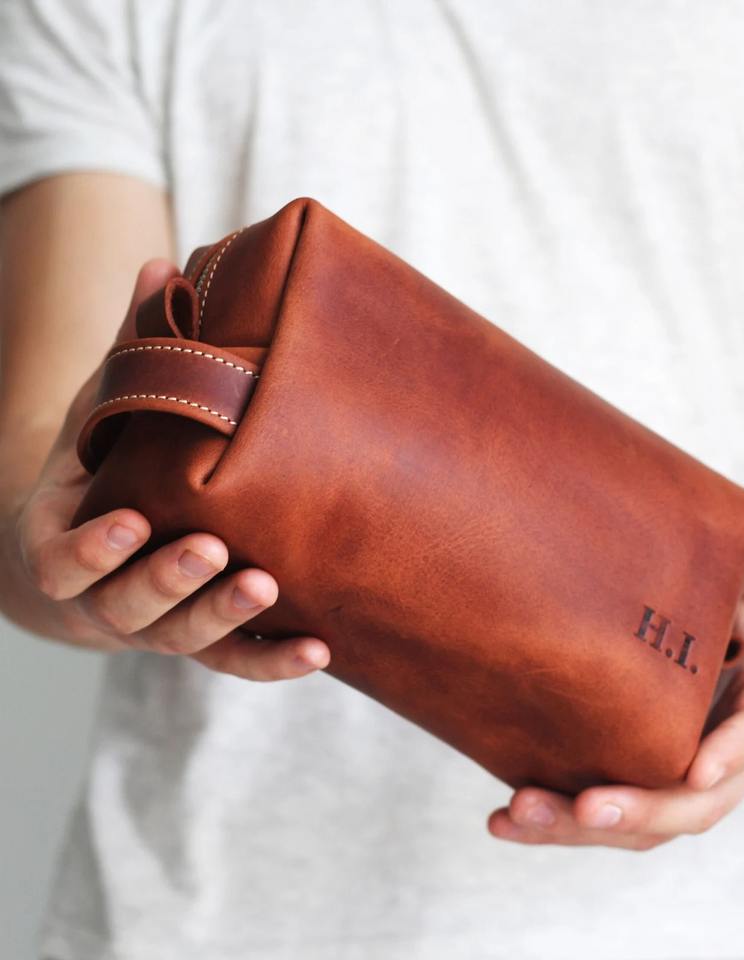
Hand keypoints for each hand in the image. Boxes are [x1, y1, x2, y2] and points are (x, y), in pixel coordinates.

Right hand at [0, 260, 330, 681]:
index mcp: (68, 541)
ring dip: (222, 617)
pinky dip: (274, 659)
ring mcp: (159, 626)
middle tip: (210, 550)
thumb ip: (132, 351)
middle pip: (127, 606)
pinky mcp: (208, 641)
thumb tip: (162, 261)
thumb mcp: (106, 411)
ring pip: (182, 641)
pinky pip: (237, 661)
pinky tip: (320, 649)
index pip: (63, 559)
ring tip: (265, 585)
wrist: (110, 542)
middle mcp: (108, 596)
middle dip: (167, 579)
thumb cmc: (108, 467)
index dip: (90, 548)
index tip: (127, 521)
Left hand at [487, 528, 743, 849]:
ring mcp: (685, 778)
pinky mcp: (645, 778)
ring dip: (580, 828)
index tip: (701, 766)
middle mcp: (729, 758)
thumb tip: (728, 524)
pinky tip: (506, 818)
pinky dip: (561, 823)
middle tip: (587, 805)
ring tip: (517, 815)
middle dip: (637, 808)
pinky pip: (609, 814)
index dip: (734, 752)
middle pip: (690, 804)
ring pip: (642, 823)